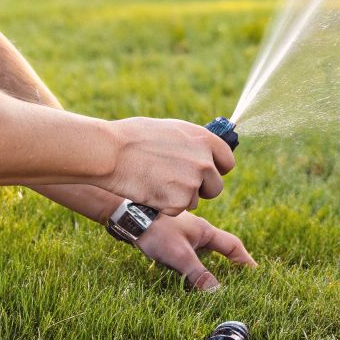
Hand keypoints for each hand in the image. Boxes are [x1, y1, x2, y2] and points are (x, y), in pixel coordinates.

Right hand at [102, 117, 234, 213]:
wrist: (111, 152)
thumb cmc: (133, 137)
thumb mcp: (171, 130)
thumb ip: (192, 143)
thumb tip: (203, 151)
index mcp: (204, 139)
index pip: (227, 162)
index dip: (216, 170)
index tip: (206, 173)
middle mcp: (204, 162)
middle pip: (215, 187)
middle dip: (200, 189)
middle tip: (176, 183)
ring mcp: (193, 183)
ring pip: (195, 200)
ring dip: (179, 197)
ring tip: (155, 182)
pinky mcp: (179, 202)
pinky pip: (177, 210)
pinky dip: (164, 206)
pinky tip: (149, 191)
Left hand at [134, 212, 256, 291]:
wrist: (127, 216)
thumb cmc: (156, 231)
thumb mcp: (179, 255)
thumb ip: (198, 274)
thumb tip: (216, 292)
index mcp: (206, 231)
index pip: (233, 246)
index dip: (246, 260)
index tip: (257, 274)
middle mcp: (197, 232)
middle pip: (219, 250)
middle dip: (230, 265)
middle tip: (240, 282)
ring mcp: (183, 235)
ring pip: (202, 254)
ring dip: (209, 267)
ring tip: (215, 285)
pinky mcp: (170, 239)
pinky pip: (187, 255)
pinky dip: (192, 267)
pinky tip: (185, 278)